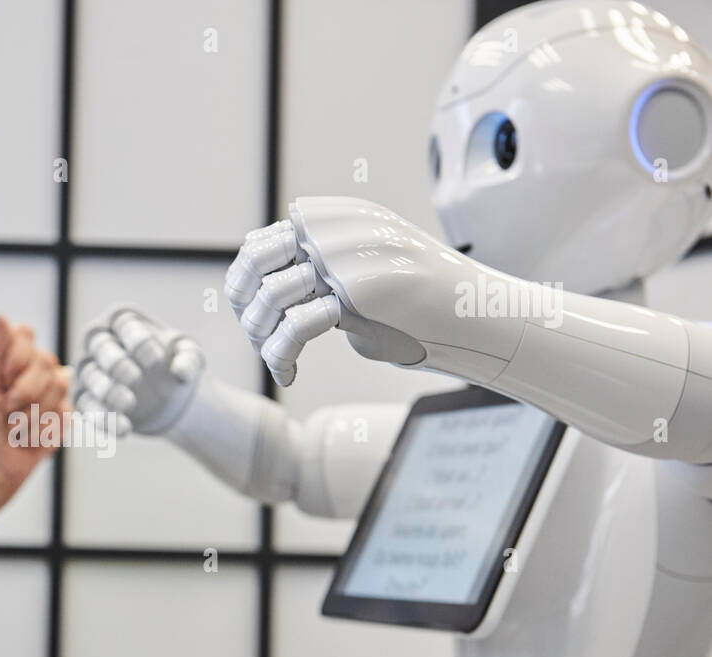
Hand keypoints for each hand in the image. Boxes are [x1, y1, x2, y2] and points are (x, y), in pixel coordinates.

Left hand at [0, 315, 69, 534]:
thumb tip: (1, 316)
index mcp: (8, 360)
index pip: (25, 334)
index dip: (15, 358)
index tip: (0, 382)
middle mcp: (30, 373)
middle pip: (46, 361)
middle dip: (23, 392)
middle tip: (5, 411)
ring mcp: (48, 396)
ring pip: (59, 387)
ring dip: (31, 415)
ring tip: (14, 429)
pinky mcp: (61, 419)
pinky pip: (65, 413)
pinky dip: (42, 431)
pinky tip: (27, 440)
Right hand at [72, 303, 204, 434]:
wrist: (161, 394)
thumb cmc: (169, 362)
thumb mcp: (188, 356)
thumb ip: (189, 359)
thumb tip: (181, 374)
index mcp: (122, 320)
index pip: (123, 322)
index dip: (137, 340)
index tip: (157, 361)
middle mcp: (98, 340)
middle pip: (97, 343)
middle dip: (114, 361)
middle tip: (135, 378)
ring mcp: (87, 369)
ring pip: (89, 376)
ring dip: (107, 390)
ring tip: (129, 403)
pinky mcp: (84, 398)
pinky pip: (87, 407)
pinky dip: (104, 420)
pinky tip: (124, 430)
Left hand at [224, 196, 497, 386]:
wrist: (477, 319)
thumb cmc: (417, 311)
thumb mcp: (361, 282)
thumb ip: (320, 275)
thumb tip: (267, 291)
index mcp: (337, 218)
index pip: (260, 243)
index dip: (245, 284)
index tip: (255, 318)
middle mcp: (339, 229)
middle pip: (256, 262)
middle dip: (248, 307)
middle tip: (260, 337)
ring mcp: (348, 257)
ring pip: (272, 294)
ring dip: (265, 335)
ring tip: (281, 357)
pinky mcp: (359, 293)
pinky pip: (297, 324)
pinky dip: (283, 354)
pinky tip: (292, 372)